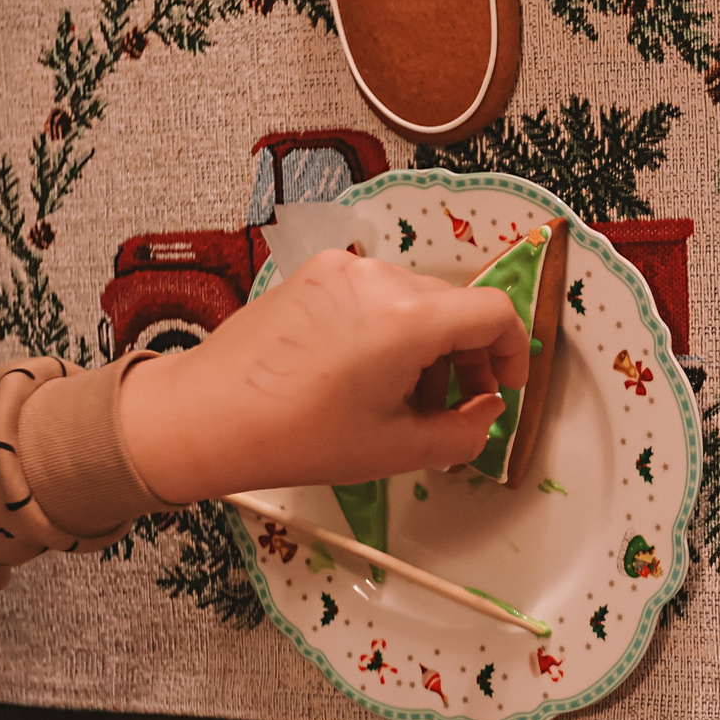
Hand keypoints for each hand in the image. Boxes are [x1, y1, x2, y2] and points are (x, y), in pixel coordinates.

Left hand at [117, 249, 530, 505]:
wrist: (205, 417)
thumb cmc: (292, 435)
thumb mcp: (396, 449)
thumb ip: (464, 430)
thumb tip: (487, 412)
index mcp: (408, 318)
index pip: (495, 313)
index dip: (514, 351)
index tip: (506, 384)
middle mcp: (379, 279)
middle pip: (456, 306)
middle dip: (468, 357)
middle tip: (458, 406)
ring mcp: (342, 270)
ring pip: (417, 300)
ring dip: (429, 346)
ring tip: (406, 400)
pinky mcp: (314, 275)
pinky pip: (376, 295)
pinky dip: (391, 330)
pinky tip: (368, 377)